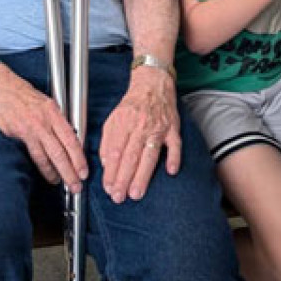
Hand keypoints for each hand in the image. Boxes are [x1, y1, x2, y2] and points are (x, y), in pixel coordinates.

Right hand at [0, 65, 88, 192]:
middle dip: (70, 172)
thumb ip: (54, 118)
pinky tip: (47, 174)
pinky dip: (41, 167)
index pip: (70, 138)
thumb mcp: (42, 100)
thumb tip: (67, 135)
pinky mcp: (15, 135)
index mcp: (51, 110)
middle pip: (60, 152)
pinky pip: (32, 155)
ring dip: (55, 173)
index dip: (79, 157)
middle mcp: (42, 121)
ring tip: (62, 183)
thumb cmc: (17, 90)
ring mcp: (28, 129)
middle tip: (76, 186)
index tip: (84, 170)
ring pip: (46, 157)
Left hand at [100, 67, 179, 203]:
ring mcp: (157, 127)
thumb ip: (108, 140)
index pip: (114, 151)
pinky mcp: (173, 128)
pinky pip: (174, 144)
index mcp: (122, 123)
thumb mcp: (113, 119)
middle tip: (118, 197)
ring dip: (142, 175)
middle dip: (123, 179)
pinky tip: (170, 171)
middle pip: (130, 156)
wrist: (152, 83)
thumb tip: (105, 163)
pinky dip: (173, 157)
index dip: (110, 171)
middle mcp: (139, 125)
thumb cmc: (132, 105)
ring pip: (149, 154)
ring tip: (136, 193)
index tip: (108, 187)